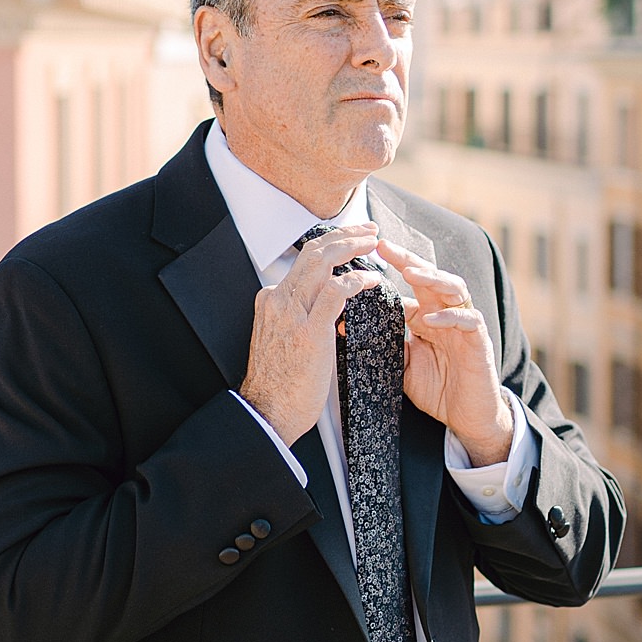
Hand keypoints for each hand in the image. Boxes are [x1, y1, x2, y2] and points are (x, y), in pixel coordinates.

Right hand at [239, 225, 383, 445]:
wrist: (267, 411)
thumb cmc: (279, 383)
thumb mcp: (282, 340)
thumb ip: (299, 319)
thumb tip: (328, 310)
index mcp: (271, 300)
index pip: (302, 260)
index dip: (330, 245)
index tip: (350, 240)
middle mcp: (278, 300)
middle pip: (313, 252)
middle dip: (344, 235)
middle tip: (369, 231)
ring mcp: (292, 314)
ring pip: (323, 263)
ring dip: (352, 247)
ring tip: (374, 243)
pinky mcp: (309, 331)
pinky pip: (336, 292)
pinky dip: (357, 281)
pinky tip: (373, 279)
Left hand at [375, 239, 512, 464]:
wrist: (466, 417)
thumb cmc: (435, 388)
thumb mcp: (400, 364)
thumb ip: (381, 343)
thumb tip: (343, 325)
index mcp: (426, 316)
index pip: (408, 286)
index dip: (388, 271)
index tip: (363, 257)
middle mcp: (445, 314)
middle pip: (429, 277)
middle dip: (407, 260)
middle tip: (383, 247)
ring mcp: (464, 325)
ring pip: (453, 289)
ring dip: (431, 278)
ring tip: (409, 272)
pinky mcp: (479, 341)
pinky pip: (469, 321)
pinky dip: (451, 316)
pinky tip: (430, 318)